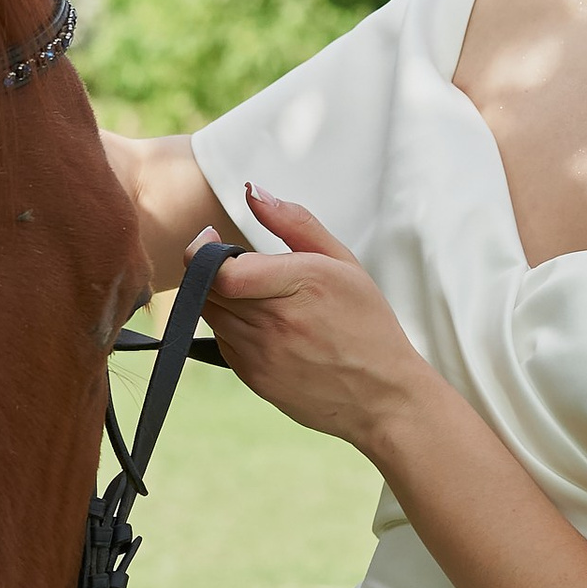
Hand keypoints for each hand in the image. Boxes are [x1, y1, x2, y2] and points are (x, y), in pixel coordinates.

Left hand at [201, 188, 425, 455]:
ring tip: (258, 295)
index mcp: (303, 284)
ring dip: (220, 297)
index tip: (211, 238)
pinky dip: (232, 326)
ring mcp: (262, 354)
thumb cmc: (367, 324)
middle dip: (212, 269)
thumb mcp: (343, 262)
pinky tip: (266, 326)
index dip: (204, 252)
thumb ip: (295, 222)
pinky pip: (222, 340)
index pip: (222, 272)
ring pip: (211, 313)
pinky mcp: (254, 378)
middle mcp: (277, 322)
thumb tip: (253, 191)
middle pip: (209, 289)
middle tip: (237, 263)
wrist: (382, 397)